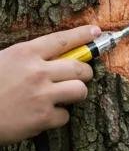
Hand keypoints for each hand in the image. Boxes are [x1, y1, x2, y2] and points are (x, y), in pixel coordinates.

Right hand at [0, 26, 97, 143]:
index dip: (82, 35)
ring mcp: (42, 95)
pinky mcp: (43, 118)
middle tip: (79, 76)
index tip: (96, 32)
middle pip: (80, 67)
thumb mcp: (2, 61)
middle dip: (85, 72)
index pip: (62, 40)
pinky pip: (65, 115)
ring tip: (63, 96)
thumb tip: (54, 58)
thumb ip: (28, 58)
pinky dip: (57, 117)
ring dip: (75, 94)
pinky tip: (43, 116)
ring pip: (80, 90)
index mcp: (24, 53)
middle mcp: (37, 72)